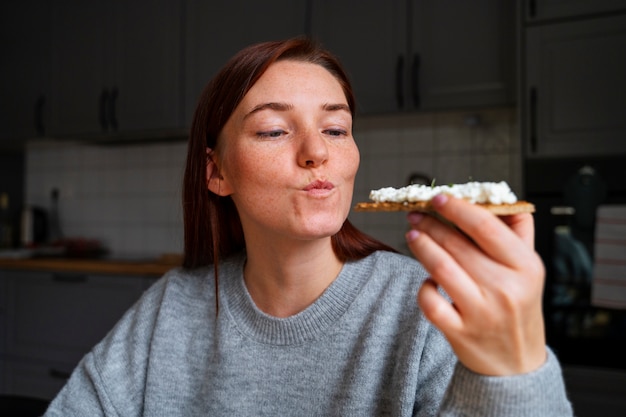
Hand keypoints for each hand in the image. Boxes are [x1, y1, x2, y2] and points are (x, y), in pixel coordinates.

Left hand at [405, 194, 546, 375]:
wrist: (516, 363)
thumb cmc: (519, 308)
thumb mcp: (529, 270)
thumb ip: (516, 232)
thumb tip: (496, 199)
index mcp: (526, 267)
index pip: (486, 227)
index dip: (458, 208)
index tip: (438, 197)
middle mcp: (505, 289)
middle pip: (458, 245)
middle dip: (432, 224)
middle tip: (415, 214)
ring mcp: (481, 313)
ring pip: (441, 268)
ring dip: (422, 246)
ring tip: (412, 234)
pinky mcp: (460, 332)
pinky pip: (431, 302)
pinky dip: (423, 287)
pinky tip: (427, 279)